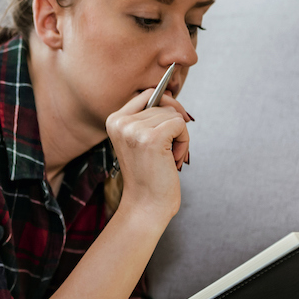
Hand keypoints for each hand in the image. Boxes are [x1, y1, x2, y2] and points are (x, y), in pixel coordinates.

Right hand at [105, 88, 192, 219]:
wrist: (146, 204)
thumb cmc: (148, 175)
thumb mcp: (141, 139)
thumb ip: (150, 116)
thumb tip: (171, 96)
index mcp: (114, 120)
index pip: (147, 94)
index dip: (165, 106)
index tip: (170, 127)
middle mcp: (120, 123)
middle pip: (163, 104)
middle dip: (172, 127)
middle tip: (165, 152)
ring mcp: (134, 130)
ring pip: (173, 115)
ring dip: (179, 137)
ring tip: (167, 158)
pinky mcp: (152, 138)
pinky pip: (180, 125)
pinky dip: (184, 142)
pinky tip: (173, 159)